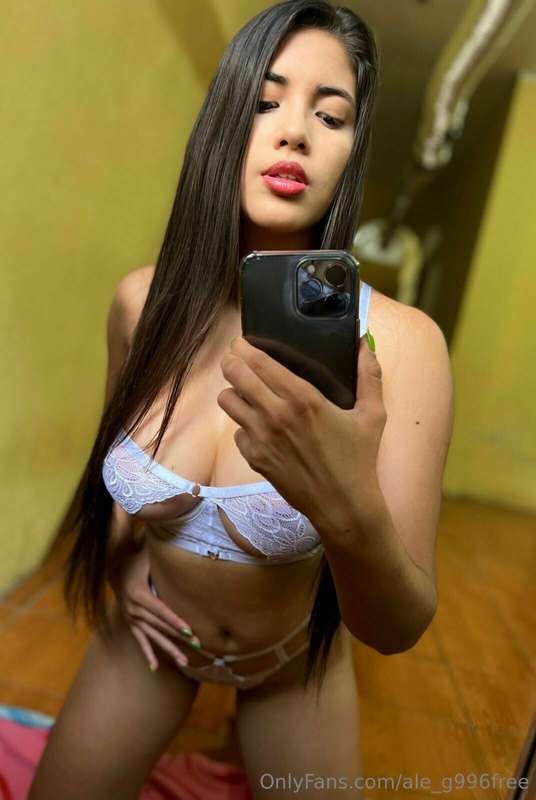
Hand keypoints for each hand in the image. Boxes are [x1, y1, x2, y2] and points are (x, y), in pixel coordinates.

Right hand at [108, 545, 199, 670]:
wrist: (114, 566)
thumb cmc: (137, 558)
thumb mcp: (148, 555)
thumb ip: (163, 555)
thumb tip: (183, 543)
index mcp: (138, 594)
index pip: (160, 610)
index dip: (175, 621)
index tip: (189, 631)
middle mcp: (133, 609)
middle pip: (160, 626)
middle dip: (179, 636)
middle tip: (197, 645)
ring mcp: (131, 618)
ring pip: (153, 637)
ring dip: (169, 649)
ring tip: (184, 662)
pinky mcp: (131, 623)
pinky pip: (140, 641)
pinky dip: (148, 654)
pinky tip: (155, 668)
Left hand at [217, 331, 385, 526]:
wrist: (342, 505)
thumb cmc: (359, 459)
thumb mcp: (373, 415)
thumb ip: (370, 375)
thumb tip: (363, 343)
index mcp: (303, 398)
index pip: (258, 362)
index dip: (243, 347)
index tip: (241, 342)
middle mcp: (276, 414)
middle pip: (234, 375)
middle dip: (232, 362)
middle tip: (238, 360)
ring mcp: (261, 438)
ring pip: (226, 401)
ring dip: (234, 393)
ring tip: (247, 392)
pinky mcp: (254, 458)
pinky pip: (236, 431)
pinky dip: (244, 426)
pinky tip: (261, 428)